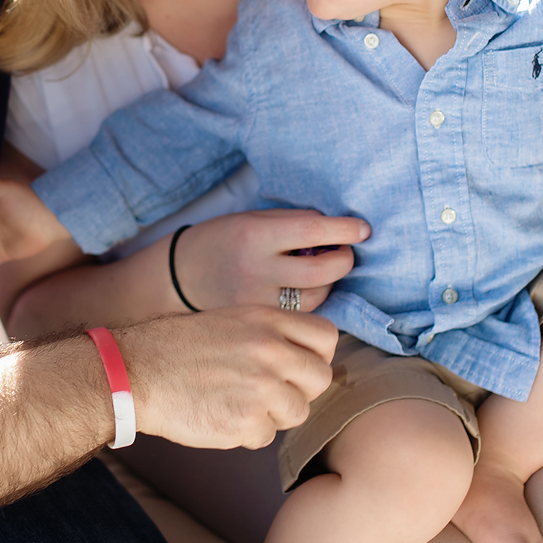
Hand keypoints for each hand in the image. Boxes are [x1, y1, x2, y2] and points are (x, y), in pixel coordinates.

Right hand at [116, 306, 339, 448]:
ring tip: (238, 403)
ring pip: (297, 412)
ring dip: (273, 415)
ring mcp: (261, 387)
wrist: (136, 371)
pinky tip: (220, 416)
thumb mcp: (230, 321)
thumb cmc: (177, 348)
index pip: (326, 337)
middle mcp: (270, 351)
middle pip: (320, 379)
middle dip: (299, 390)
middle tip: (269, 392)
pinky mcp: (246, 421)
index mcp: (267, 320)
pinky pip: (266, 436)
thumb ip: (271, 334)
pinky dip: (247, 433)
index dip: (315, 356)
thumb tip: (303, 358)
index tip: (297, 366)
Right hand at [170, 209, 368, 313]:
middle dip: (344, 260)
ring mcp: (257, 302)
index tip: (363, 229)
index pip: (313, 230)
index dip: (344, 228)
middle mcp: (256, 270)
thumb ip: (291, 223)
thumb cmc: (221, 240)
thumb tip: (336, 229)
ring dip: (330, 283)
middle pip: (321, 270)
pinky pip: (299, 316)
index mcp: (255, 235)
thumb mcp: (251, 219)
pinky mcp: (258, 323)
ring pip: (316, 298)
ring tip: (322, 271)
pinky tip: (304, 291)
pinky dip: (311, 303)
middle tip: (345, 252)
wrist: (179, 277)